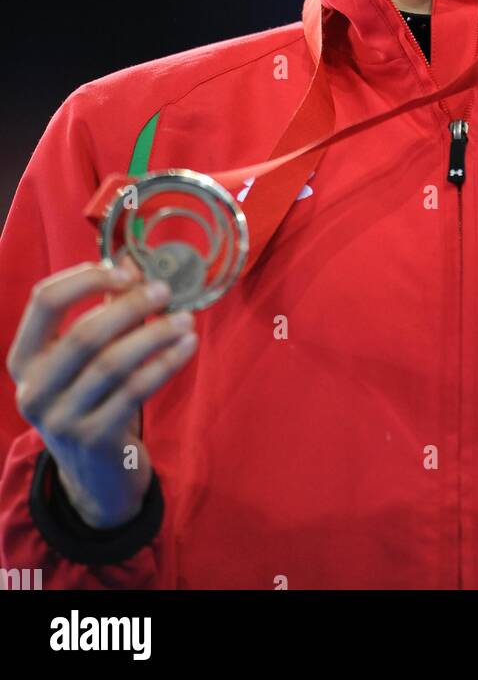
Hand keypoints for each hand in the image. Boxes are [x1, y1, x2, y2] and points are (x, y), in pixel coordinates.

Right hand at [6, 256, 196, 528]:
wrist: (96, 477)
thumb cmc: (93, 400)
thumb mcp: (87, 360)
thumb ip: (105, 312)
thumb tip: (134, 266)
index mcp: (24, 359)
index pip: (44, 301)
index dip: (86, 279)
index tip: (126, 272)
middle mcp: (34, 389)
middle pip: (83, 334)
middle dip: (129, 306)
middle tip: (165, 291)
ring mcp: (61, 419)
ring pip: (113, 363)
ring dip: (155, 334)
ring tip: (186, 319)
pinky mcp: (94, 439)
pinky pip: (135, 390)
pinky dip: (165, 363)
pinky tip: (187, 347)